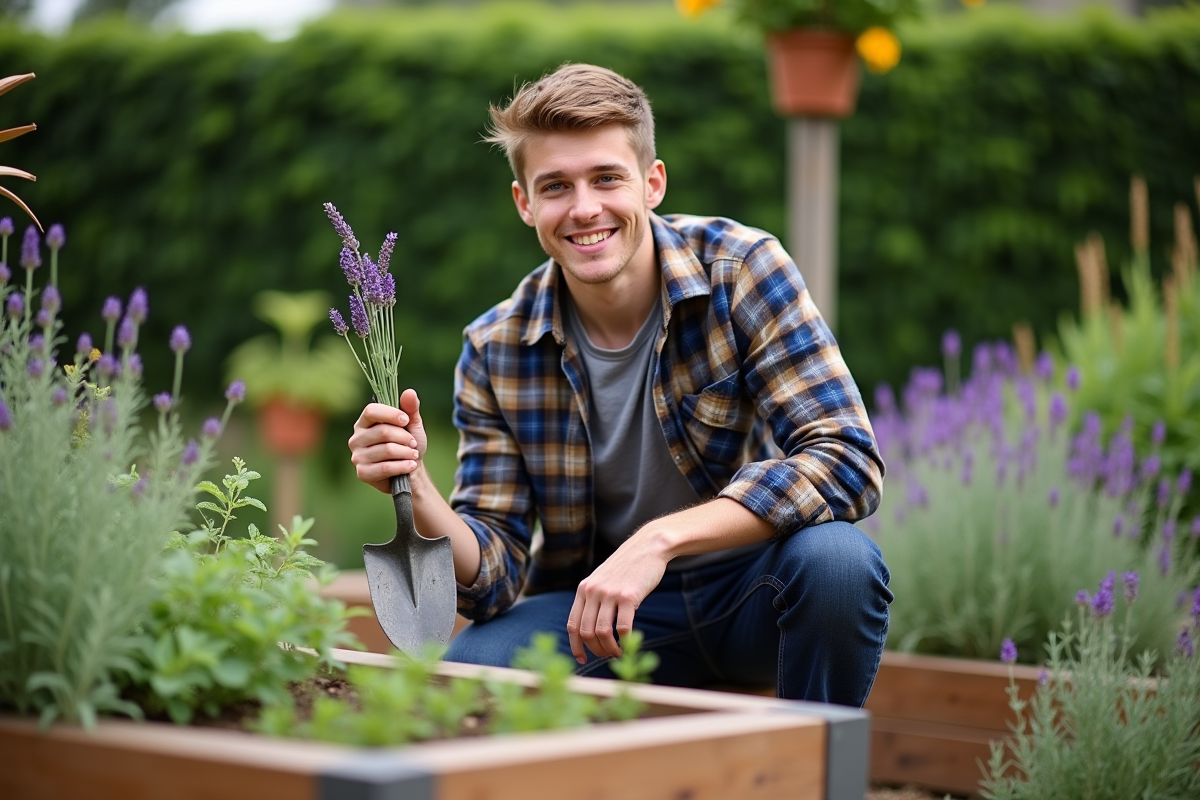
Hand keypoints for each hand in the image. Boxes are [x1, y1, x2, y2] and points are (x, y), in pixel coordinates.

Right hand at [348, 388, 426, 493]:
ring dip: (406, 453)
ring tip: (413, 455)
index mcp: (365, 423)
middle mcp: (356, 438)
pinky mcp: (362, 473)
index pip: (371, 411)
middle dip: (404, 437)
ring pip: (387, 450)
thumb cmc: (408, 446)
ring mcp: (357, 456)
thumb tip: (410, 392)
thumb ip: (410, 409)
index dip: (390, 414)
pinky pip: (385, 467)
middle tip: (413, 443)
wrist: (411, 473)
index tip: (406, 420)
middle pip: (382, 431)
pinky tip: (411, 465)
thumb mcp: (412, 425)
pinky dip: (402, 466)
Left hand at [566, 533, 667, 662]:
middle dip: (596, 650)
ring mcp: (610, 593)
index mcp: (584, 589)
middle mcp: (593, 591)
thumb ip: (593, 599)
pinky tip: (629, 642)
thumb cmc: (626, 568)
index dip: (576, 646)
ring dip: (610, 649)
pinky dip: (625, 641)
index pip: (573, 625)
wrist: (647, 547)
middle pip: (586, 632)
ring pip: (602, 633)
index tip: (583, 659)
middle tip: (607, 655)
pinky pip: (623, 627)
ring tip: (618, 652)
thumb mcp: (602, 579)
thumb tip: (590, 631)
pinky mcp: (629, 596)